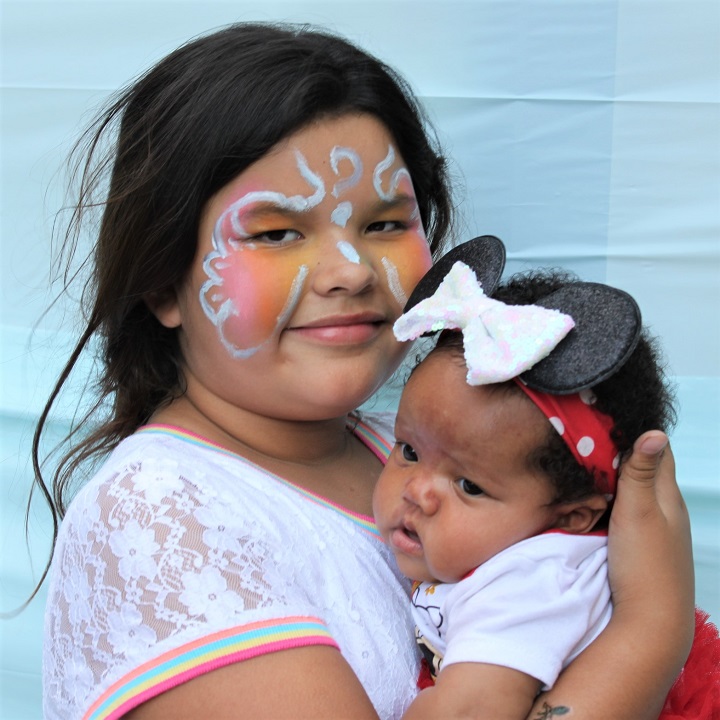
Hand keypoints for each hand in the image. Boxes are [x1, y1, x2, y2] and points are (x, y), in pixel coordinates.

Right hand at [608, 431, 694, 672]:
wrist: (650, 623)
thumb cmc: (646, 564)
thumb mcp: (640, 512)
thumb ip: (642, 473)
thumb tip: (655, 430)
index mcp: (669, 495)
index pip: (659, 450)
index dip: (637, 429)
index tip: (608, 414)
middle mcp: (665, 509)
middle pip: (644, 468)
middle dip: (620, 449)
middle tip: (587, 432)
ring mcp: (653, 529)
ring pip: (633, 490)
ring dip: (613, 474)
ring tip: (583, 458)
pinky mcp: (638, 545)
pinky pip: (624, 510)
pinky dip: (610, 497)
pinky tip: (591, 497)